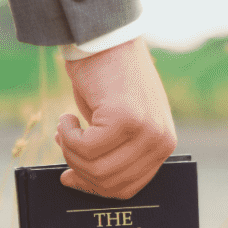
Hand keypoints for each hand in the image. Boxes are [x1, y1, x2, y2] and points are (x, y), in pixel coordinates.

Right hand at [55, 37, 176, 198]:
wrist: (104, 40)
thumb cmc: (106, 81)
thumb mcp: (118, 124)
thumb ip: (113, 154)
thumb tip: (83, 181)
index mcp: (163, 144)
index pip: (128, 188)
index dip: (95, 187)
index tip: (71, 177)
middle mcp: (160, 140)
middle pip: (109, 182)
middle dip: (78, 167)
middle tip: (64, 142)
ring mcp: (146, 130)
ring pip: (95, 167)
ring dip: (70, 150)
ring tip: (66, 127)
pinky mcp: (125, 119)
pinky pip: (85, 148)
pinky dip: (67, 135)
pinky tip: (66, 117)